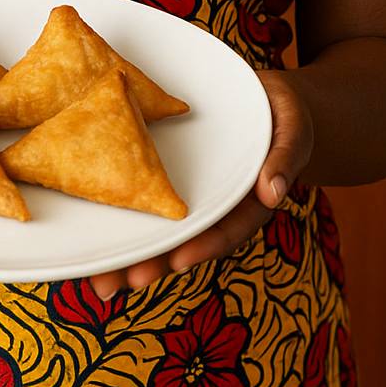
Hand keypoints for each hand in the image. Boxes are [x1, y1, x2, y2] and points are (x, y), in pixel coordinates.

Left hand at [89, 69, 313, 299]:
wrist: (267, 101)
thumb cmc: (286, 117)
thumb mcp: (294, 131)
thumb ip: (285, 158)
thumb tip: (273, 192)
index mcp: (247, 204)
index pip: (225, 231)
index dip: (203, 248)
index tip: (179, 262)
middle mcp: (215, 208)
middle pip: (183, 243)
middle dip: (150, 265)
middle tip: (117, 285)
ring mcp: (192, 196)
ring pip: (159, 230)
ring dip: (129, 256)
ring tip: (96, 281)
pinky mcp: (169, 176)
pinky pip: (146, 198)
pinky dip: (121, 216)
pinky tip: (91, 232)